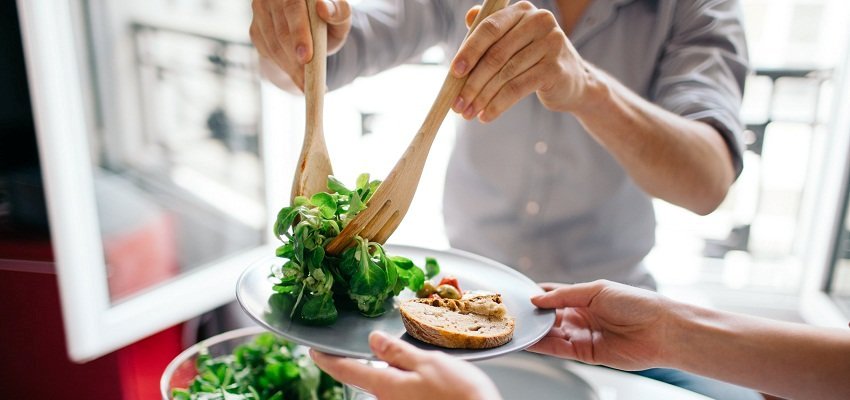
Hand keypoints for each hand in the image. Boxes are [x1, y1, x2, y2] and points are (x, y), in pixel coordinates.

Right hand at [250, 0, 351, 90]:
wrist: (312, 28)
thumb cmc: (328, 21)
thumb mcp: (340, 18)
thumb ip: (339, 12)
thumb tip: (324, 8)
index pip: (293, 8)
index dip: (299, 33)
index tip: (306, 57)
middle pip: (281, 31)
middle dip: (294, 59)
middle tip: (307, 80)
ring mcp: (260, 11)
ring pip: (273, 45)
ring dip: (290, 68)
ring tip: (306, 84)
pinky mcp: (255, 29)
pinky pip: (267, 52)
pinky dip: (283, 68)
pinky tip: (297, 77)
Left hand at [310, 331, 500, 399]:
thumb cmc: (459, 395)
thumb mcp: (428, 363)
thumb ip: (398, 352)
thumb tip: (373, 341)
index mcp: (386, 386)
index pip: (347, 371)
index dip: (327, 360)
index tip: (313, 350)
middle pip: (370, 377)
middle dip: (373, 361)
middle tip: (382, 343)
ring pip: (389, 385)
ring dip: (395, 370)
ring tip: (416, 357)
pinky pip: (404, 393)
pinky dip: (408, 380)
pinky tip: (428, 374)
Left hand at [450, 1, 591, 122]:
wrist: (573, 82)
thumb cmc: (534, 60)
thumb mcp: (514, 41)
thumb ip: (492, 31)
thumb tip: (468, 17)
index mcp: (523, 10)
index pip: (489, 28)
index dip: (469, 51)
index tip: (454, 72)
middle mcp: (539, 21)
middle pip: (495, 54)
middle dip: (472, 82)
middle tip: (458, 103)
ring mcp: (550, 44)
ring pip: (505, 74)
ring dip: (482, 97)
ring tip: (469, 113)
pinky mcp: (555, 69)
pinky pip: (517, 88)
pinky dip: (498, 105)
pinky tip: (486, 116)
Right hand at [528, 280, 671, 370]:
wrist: (661, 330)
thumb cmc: (636, 304)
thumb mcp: (596, 290)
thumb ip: (564, 295)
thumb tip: (537, 298)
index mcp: (584, 297)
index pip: (553, 294)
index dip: (537, 295)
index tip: (518, 295)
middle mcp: (581, 316)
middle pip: (549, 316)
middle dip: (533, 315)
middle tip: (513, 314)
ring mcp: (583, 335)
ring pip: (551, 334)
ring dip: (535, 331)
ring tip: (517, 328)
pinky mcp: (586, 354)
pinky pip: (559, 349)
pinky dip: (543, 346)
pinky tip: (530, 341)